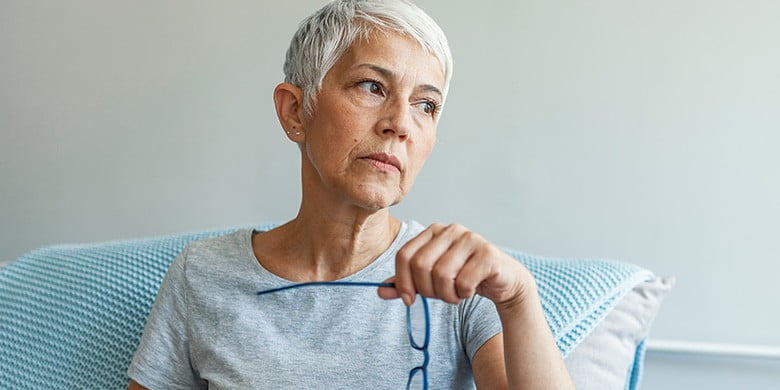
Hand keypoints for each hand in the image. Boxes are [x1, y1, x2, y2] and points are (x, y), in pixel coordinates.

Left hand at [377, 223, 535, 306]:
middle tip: (439, 296)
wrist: (502, 281)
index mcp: (433, 232)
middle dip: (426, 290)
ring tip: (455, 295)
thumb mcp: (431, 281)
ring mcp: (470, 239)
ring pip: (442, 274)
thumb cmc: (463, 277)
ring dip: (446, 295)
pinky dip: (463, 294)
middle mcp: (450, 230)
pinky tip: (469, 291)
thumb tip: (380, 290)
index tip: (409, 300)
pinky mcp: (487, 253)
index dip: (402, 282)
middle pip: (420, 265)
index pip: (404, 255)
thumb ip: (406, 284)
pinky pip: (463, 282)